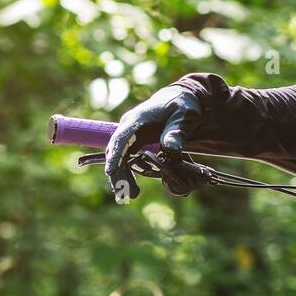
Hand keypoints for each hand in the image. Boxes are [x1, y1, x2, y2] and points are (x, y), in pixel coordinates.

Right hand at [103, 86, 200, 203]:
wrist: (180, 100)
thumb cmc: (182, 106)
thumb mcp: (185, 116)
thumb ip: (177, 131)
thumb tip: (169, 147)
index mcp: (138, 119)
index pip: (122, 138)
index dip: (116, 155)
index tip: (110, 171)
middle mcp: (129, 127)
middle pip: (116, 151)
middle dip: (118, 172)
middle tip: (124, 194)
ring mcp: (130, 136)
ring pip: (120, 158)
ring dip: (122, 176)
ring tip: (130, 195)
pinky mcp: (135, 143)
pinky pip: (127, 160)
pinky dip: (128, 173)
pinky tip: (132, 188)